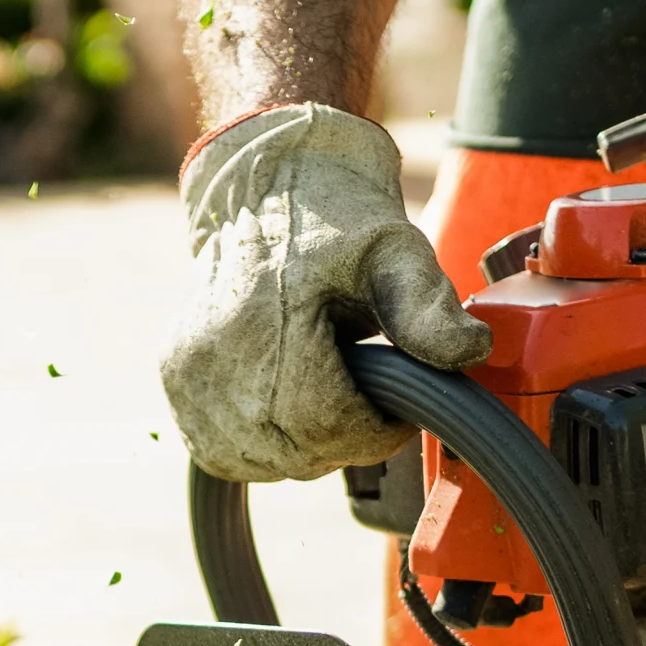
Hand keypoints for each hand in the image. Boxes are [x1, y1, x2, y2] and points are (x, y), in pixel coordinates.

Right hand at [164, 105, 491, 483]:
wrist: (264, 184)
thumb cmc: (336, 217)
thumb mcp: (394, 251)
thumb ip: (428, 306)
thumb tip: (471, 351)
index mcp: (263, 323)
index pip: (324, 426)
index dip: (374, 431)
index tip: (398, 408)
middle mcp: (211, 356)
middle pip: (293, 452)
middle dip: (344, 438)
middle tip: (368, 396)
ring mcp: (185, 375)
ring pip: (260, 462)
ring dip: (305, 447)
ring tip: (328, 391)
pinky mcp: (174, 382)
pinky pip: (224, 452)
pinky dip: (265, 446)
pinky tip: (289, 407)